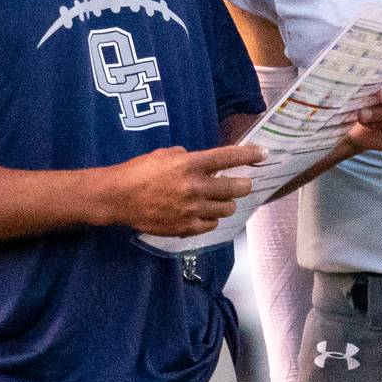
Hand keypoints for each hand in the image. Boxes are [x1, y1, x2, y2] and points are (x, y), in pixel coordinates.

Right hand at [103, 144, 261, 235]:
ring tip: (219, 200)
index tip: (263, 154)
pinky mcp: (185, 227)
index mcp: (190, 164)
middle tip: (241, 183)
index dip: (250, 155)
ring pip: (227, 209)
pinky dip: (211, 219)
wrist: (118, 197)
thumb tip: (206, 165)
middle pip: (236, 188)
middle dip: (243, 184)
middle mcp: (195, 187)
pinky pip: (211, 225)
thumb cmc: (140, 171)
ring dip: (227, 203)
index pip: (229, 157)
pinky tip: (204, 214)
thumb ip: (189, 158)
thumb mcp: (166, 154)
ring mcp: (191, 210)